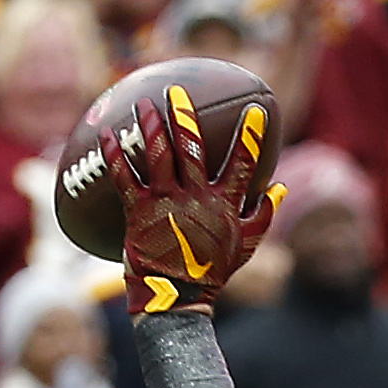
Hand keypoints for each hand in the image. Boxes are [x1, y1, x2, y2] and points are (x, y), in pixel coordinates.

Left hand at [102, 84, 282, 315]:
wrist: (177, 296)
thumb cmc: (213, 270)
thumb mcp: (247, 244)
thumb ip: (264, 213)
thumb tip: (280, 187)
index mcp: (225, 205)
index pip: (242, 164)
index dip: (251, 136)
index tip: (256, 111)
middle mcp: (196, 199)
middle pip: (191, 149)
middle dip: (185, 116)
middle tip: (178, 91)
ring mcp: (166, 203)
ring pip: (158, 155)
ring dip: (150, 126)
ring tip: (143, 103)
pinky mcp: (139, 211)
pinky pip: (125, 177)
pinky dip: (115, 155)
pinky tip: (107, 135)